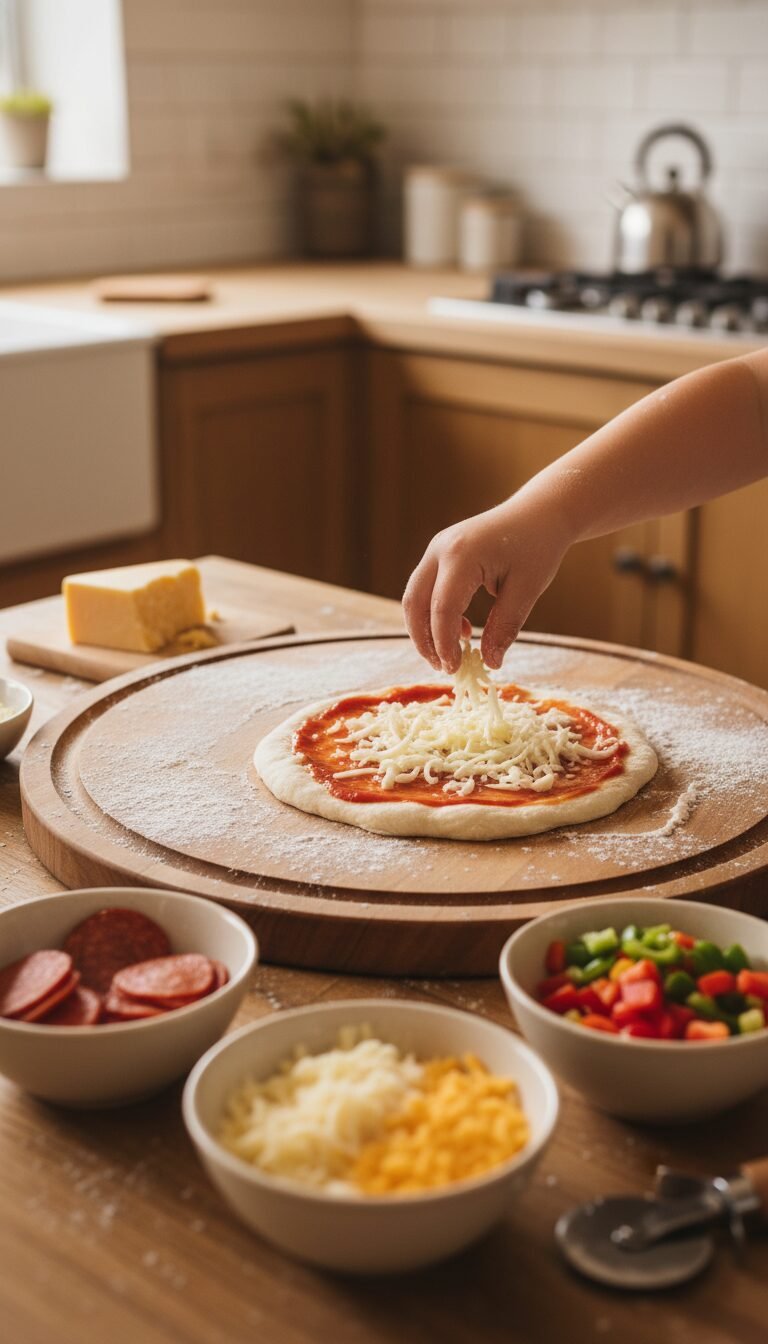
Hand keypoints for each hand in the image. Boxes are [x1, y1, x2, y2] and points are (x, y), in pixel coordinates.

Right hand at [402, 497, 569, 673]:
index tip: (455, 668)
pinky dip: (434, 614)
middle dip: (424, 640)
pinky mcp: (439, 554)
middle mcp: (440, 549)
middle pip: (415, 603)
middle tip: (444, 667)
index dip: (445, 643)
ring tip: (450, 654)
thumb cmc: (537, 547)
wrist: (539, 512)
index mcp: (462, 556)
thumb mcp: (527, 589)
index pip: (442, 608)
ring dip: (425, 629)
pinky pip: (425, 589)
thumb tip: (490, 663)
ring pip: (414, 597)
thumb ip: (505, 626)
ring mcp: (436, 549)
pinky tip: (462, 629)